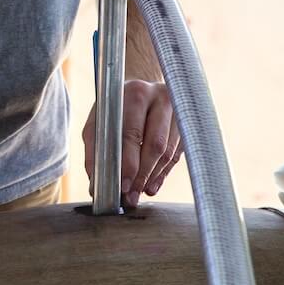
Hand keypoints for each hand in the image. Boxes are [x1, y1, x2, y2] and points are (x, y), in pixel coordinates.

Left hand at [82, 79, 182, 206]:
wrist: (143, 89)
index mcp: (134, 93)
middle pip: (154, 144)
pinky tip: (151, 185)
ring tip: (138, 192)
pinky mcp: (187, 123)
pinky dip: (163, 173)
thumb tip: (96, 183)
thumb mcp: (100, 118)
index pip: (131, 133)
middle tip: (130, 195)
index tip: (121, 186)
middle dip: (141, 174)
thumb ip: (96, 147)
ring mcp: (178, 109)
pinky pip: (177, 154)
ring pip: (168, 152)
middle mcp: (159, 97)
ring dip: (152, 176)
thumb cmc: (116, 107)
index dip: (127, 163)